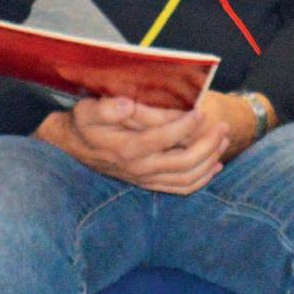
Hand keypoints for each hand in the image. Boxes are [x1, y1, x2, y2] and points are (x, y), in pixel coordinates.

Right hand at [37, 91, 246, 193]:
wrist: (71, 147)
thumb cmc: (83, 124)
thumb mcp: (87, 111)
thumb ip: (107, 108)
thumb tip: (128, 105)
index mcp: (127, 149)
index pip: (164, 139)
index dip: (185, 126)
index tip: (200, 112)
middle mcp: (139, 168)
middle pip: (184, 163)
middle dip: (208, 145)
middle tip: (222, 127)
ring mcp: (145, 179)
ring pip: (187, 178)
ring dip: (210, 160)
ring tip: (223, 140)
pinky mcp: (149, 183)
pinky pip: (181, 188)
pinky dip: (202, 179)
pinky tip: (215, 165)